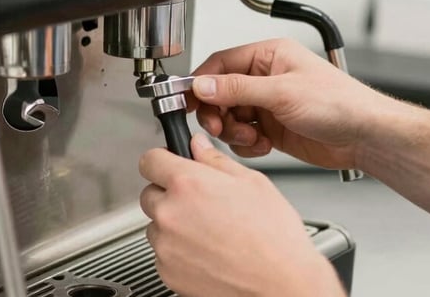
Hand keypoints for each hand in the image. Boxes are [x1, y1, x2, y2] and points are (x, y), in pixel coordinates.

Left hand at [139, 133, 345, 296]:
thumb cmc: (273, 237)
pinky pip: (163, 254)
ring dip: (174, 224)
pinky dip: (179, 251)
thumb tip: (199, 146)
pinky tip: (209, 251)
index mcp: (188, 184)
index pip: (150, 160)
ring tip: (210, 231)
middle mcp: (170, 213)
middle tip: (201, 202)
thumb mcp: (253, 183)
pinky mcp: (167, 272)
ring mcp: (166, 246)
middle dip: (170, 194)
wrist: (279, 284)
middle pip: (150, 194)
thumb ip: (217, 160)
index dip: (162, 159)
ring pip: (157, 225)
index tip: (171, 164)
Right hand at [189, 38, 394, 169]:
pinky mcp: (273, 128)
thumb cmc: (339, 103)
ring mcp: (269, 104)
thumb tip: (203, 85)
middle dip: (217, 113)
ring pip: (230, 117)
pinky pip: (244, 135)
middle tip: (219, 127)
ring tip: (251, 137)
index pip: (221, 64)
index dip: (201, 83)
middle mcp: (266, 78)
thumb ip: (237, 89)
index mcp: (269, 56)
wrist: (363, 136)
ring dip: (234, 131)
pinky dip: (248, 144)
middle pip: (220, 93)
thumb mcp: (282, 92)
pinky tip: (264, 145)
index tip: (187, 101)